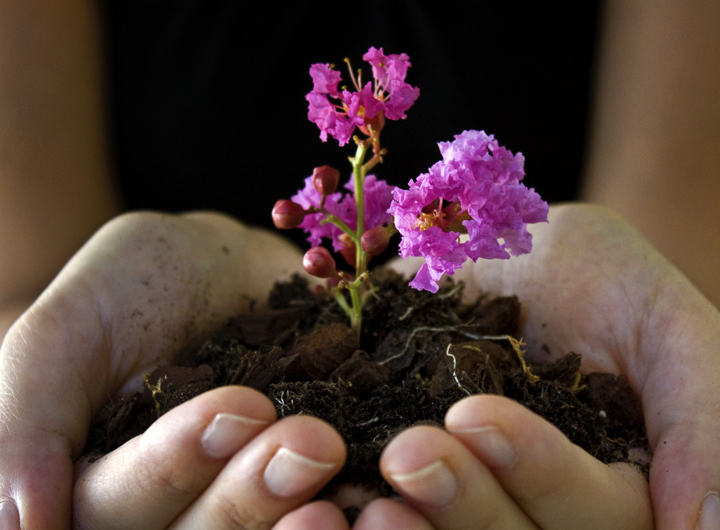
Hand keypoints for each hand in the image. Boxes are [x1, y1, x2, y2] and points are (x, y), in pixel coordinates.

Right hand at [0, 211, 343, 528]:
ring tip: (357, 475)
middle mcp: (188, 507)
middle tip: (313, 440)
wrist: (222, 264)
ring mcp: (260, 493)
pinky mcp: (326, 471)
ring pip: (277, 529)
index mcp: (110, 492)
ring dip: (315, 514)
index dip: (174, 467)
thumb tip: (20, 525)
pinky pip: (346, 496)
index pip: (121, 509)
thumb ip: (28, 417)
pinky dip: (371, 493)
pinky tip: (400, 474)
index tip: (232, 409)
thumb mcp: (66, 331)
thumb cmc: (132, 286)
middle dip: (255, 493)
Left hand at [362, 203, 716, 528]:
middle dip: (464, 506)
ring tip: (361, 501)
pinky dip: (348, 509)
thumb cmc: (592, 275)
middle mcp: (531, 506)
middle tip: (409, 455)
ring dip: (404, 528)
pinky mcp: (391, 468)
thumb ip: (700, 414)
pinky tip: (322, 499)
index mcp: (609, 490)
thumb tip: (704, 529)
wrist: (495, 243)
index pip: (594, 514)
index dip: (540, 475)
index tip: (479, 417)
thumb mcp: (662, 323)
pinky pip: (378, 505)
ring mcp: (461, 494)